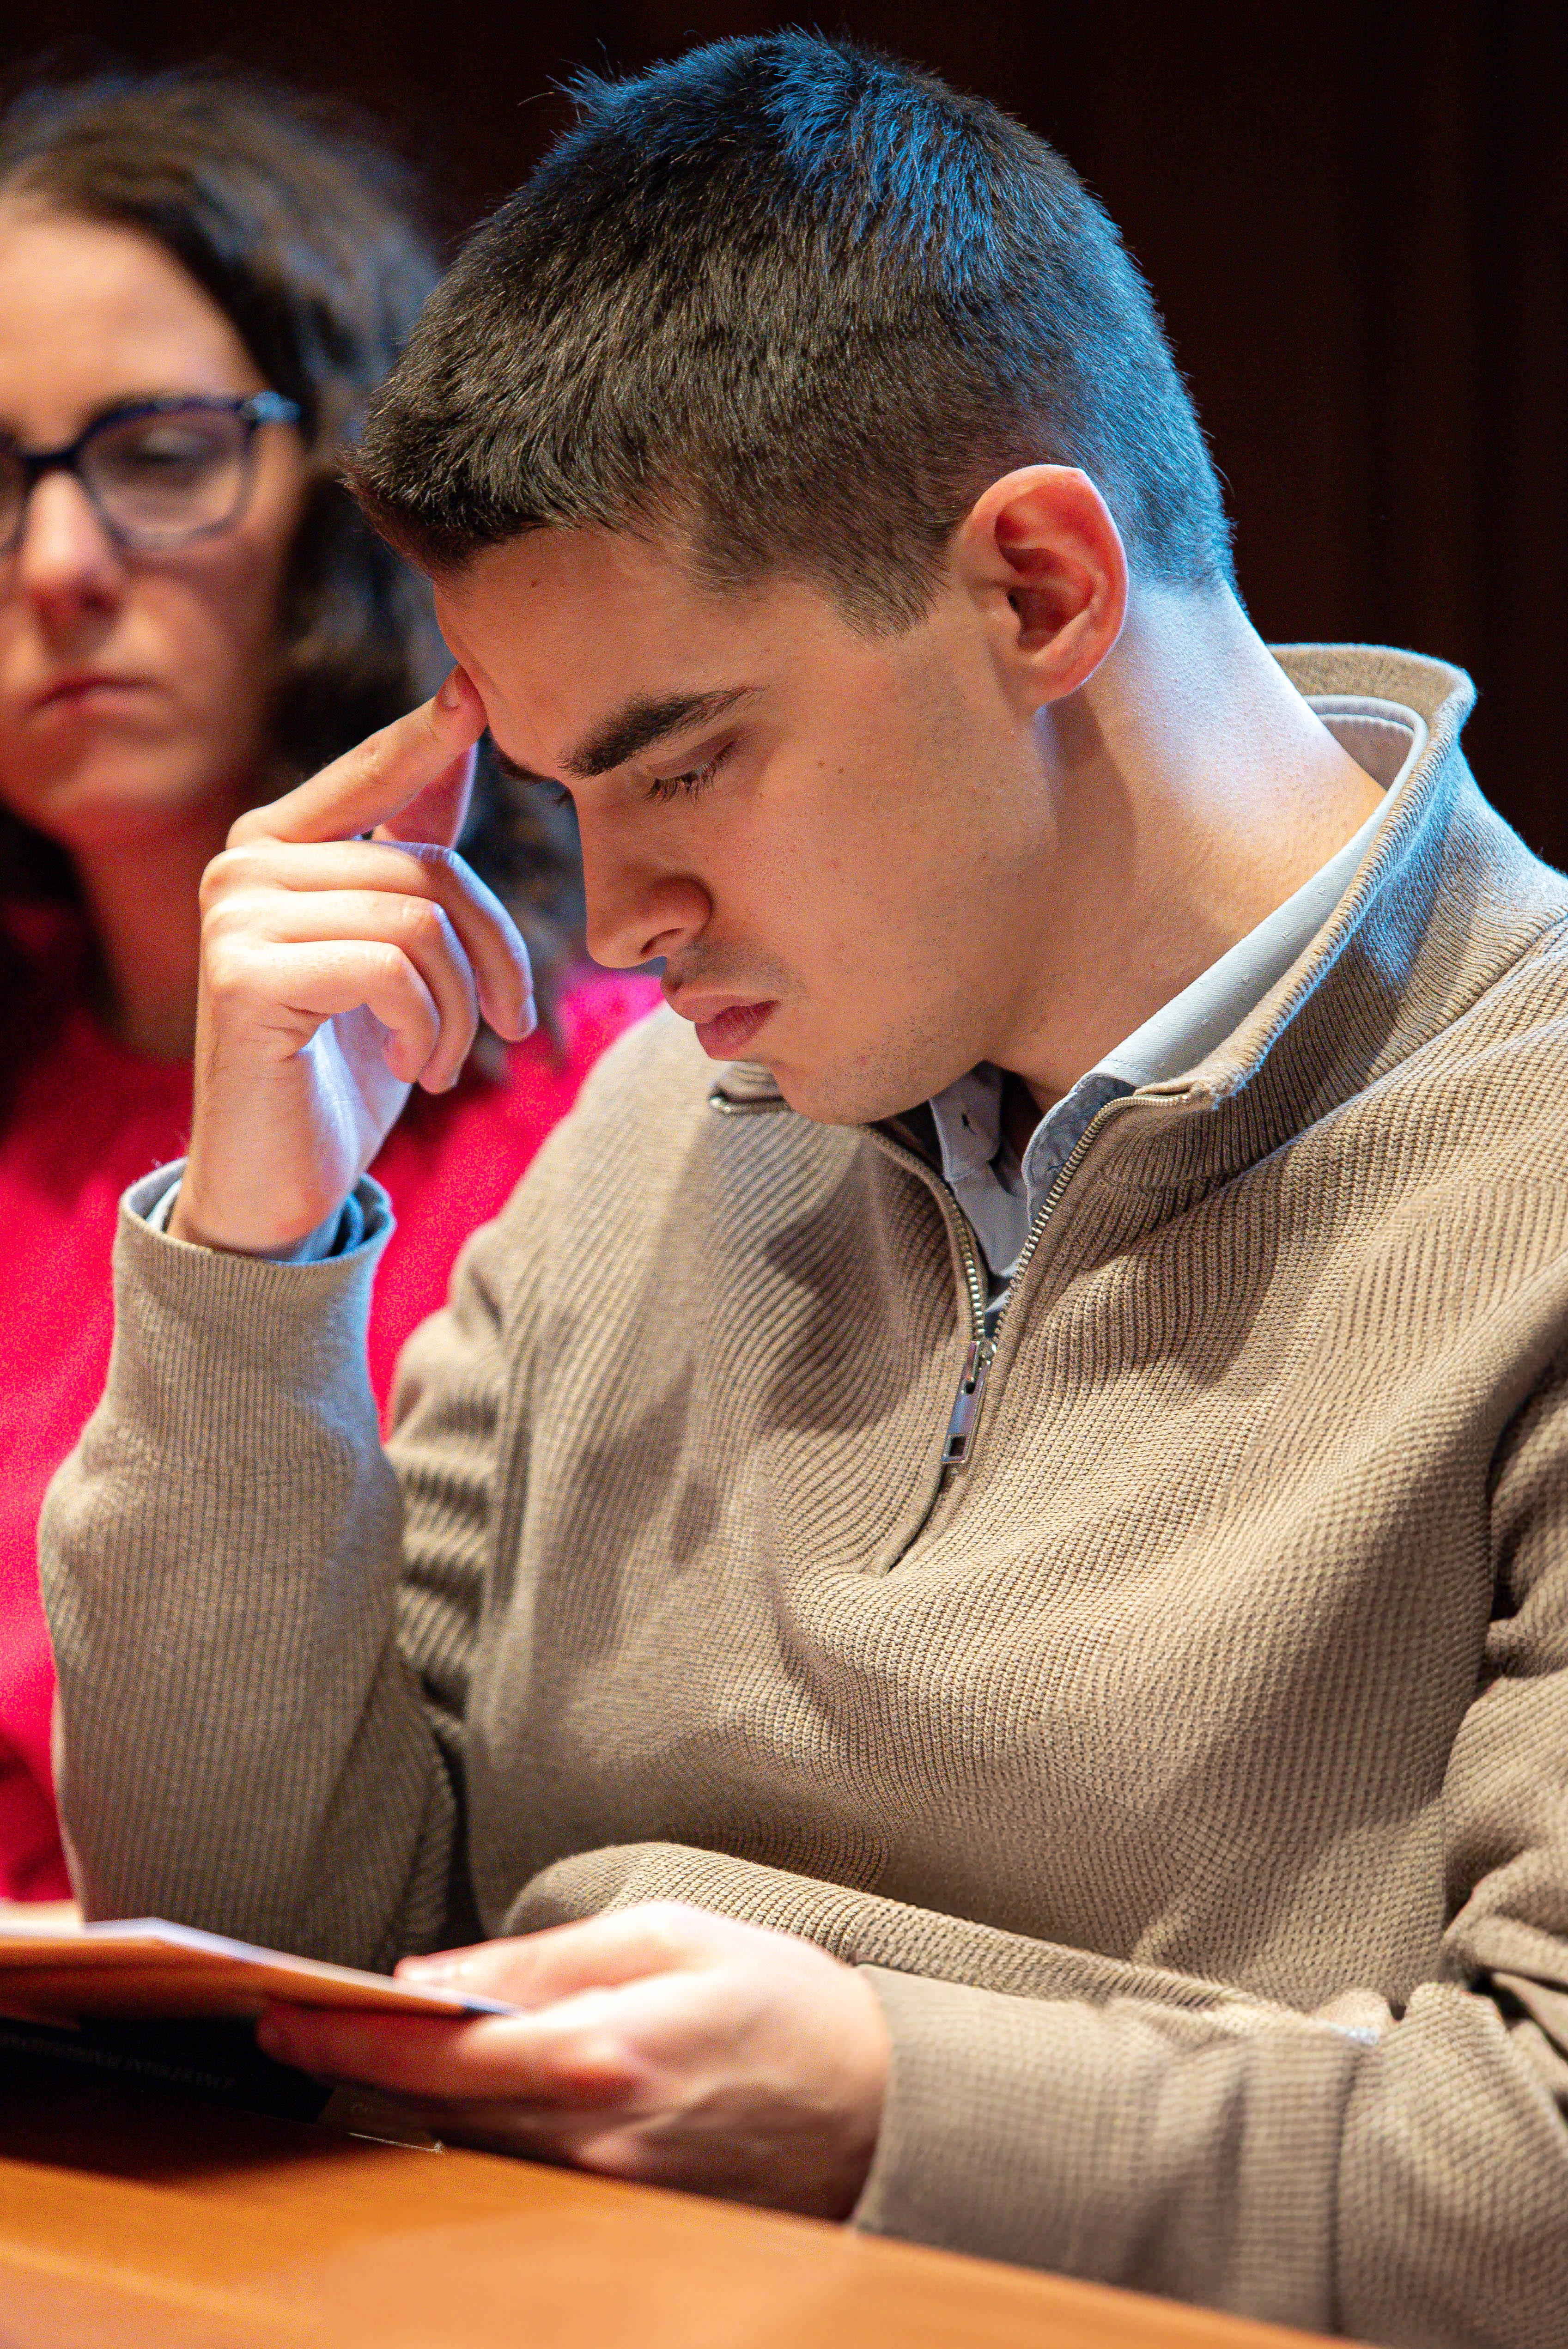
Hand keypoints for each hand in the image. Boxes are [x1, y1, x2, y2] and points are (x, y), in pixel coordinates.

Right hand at [171, 670, 533, 1255]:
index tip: (480, 690)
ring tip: (449, 1060)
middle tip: (510, 1025)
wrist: (283, 1182)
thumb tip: (461, 739)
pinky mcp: (246, 977)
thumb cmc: (347, 1068)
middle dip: (495, 954)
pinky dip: (428, 1029)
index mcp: (279, 846)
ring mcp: (238, 917)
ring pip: (420, 923)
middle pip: (431, 868)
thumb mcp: (397, 955)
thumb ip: (411, 852)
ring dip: (463, 1009)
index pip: (376, 773)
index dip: (432, 735)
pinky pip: (392, 970)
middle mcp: (246, 865)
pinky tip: (416, 1068)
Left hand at [255, 1902, 889, 2218]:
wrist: (883, 2104)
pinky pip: (521, 2170)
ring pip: (472, 2145)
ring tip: (370, 2048)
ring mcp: (605, 2193)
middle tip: (298, 2021)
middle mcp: (592, 2136)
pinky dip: (480, 2127)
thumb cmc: (783, 2000)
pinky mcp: (623, 2218)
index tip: (282, 2015)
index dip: (347, 2036)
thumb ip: (542, 1958)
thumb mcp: (666, 1933)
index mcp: (601, 2052)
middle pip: (436, 2109)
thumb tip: (433, 1975)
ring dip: (416, 2097)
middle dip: (362, 2066)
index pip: (436, 2052)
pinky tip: (463, 2090)